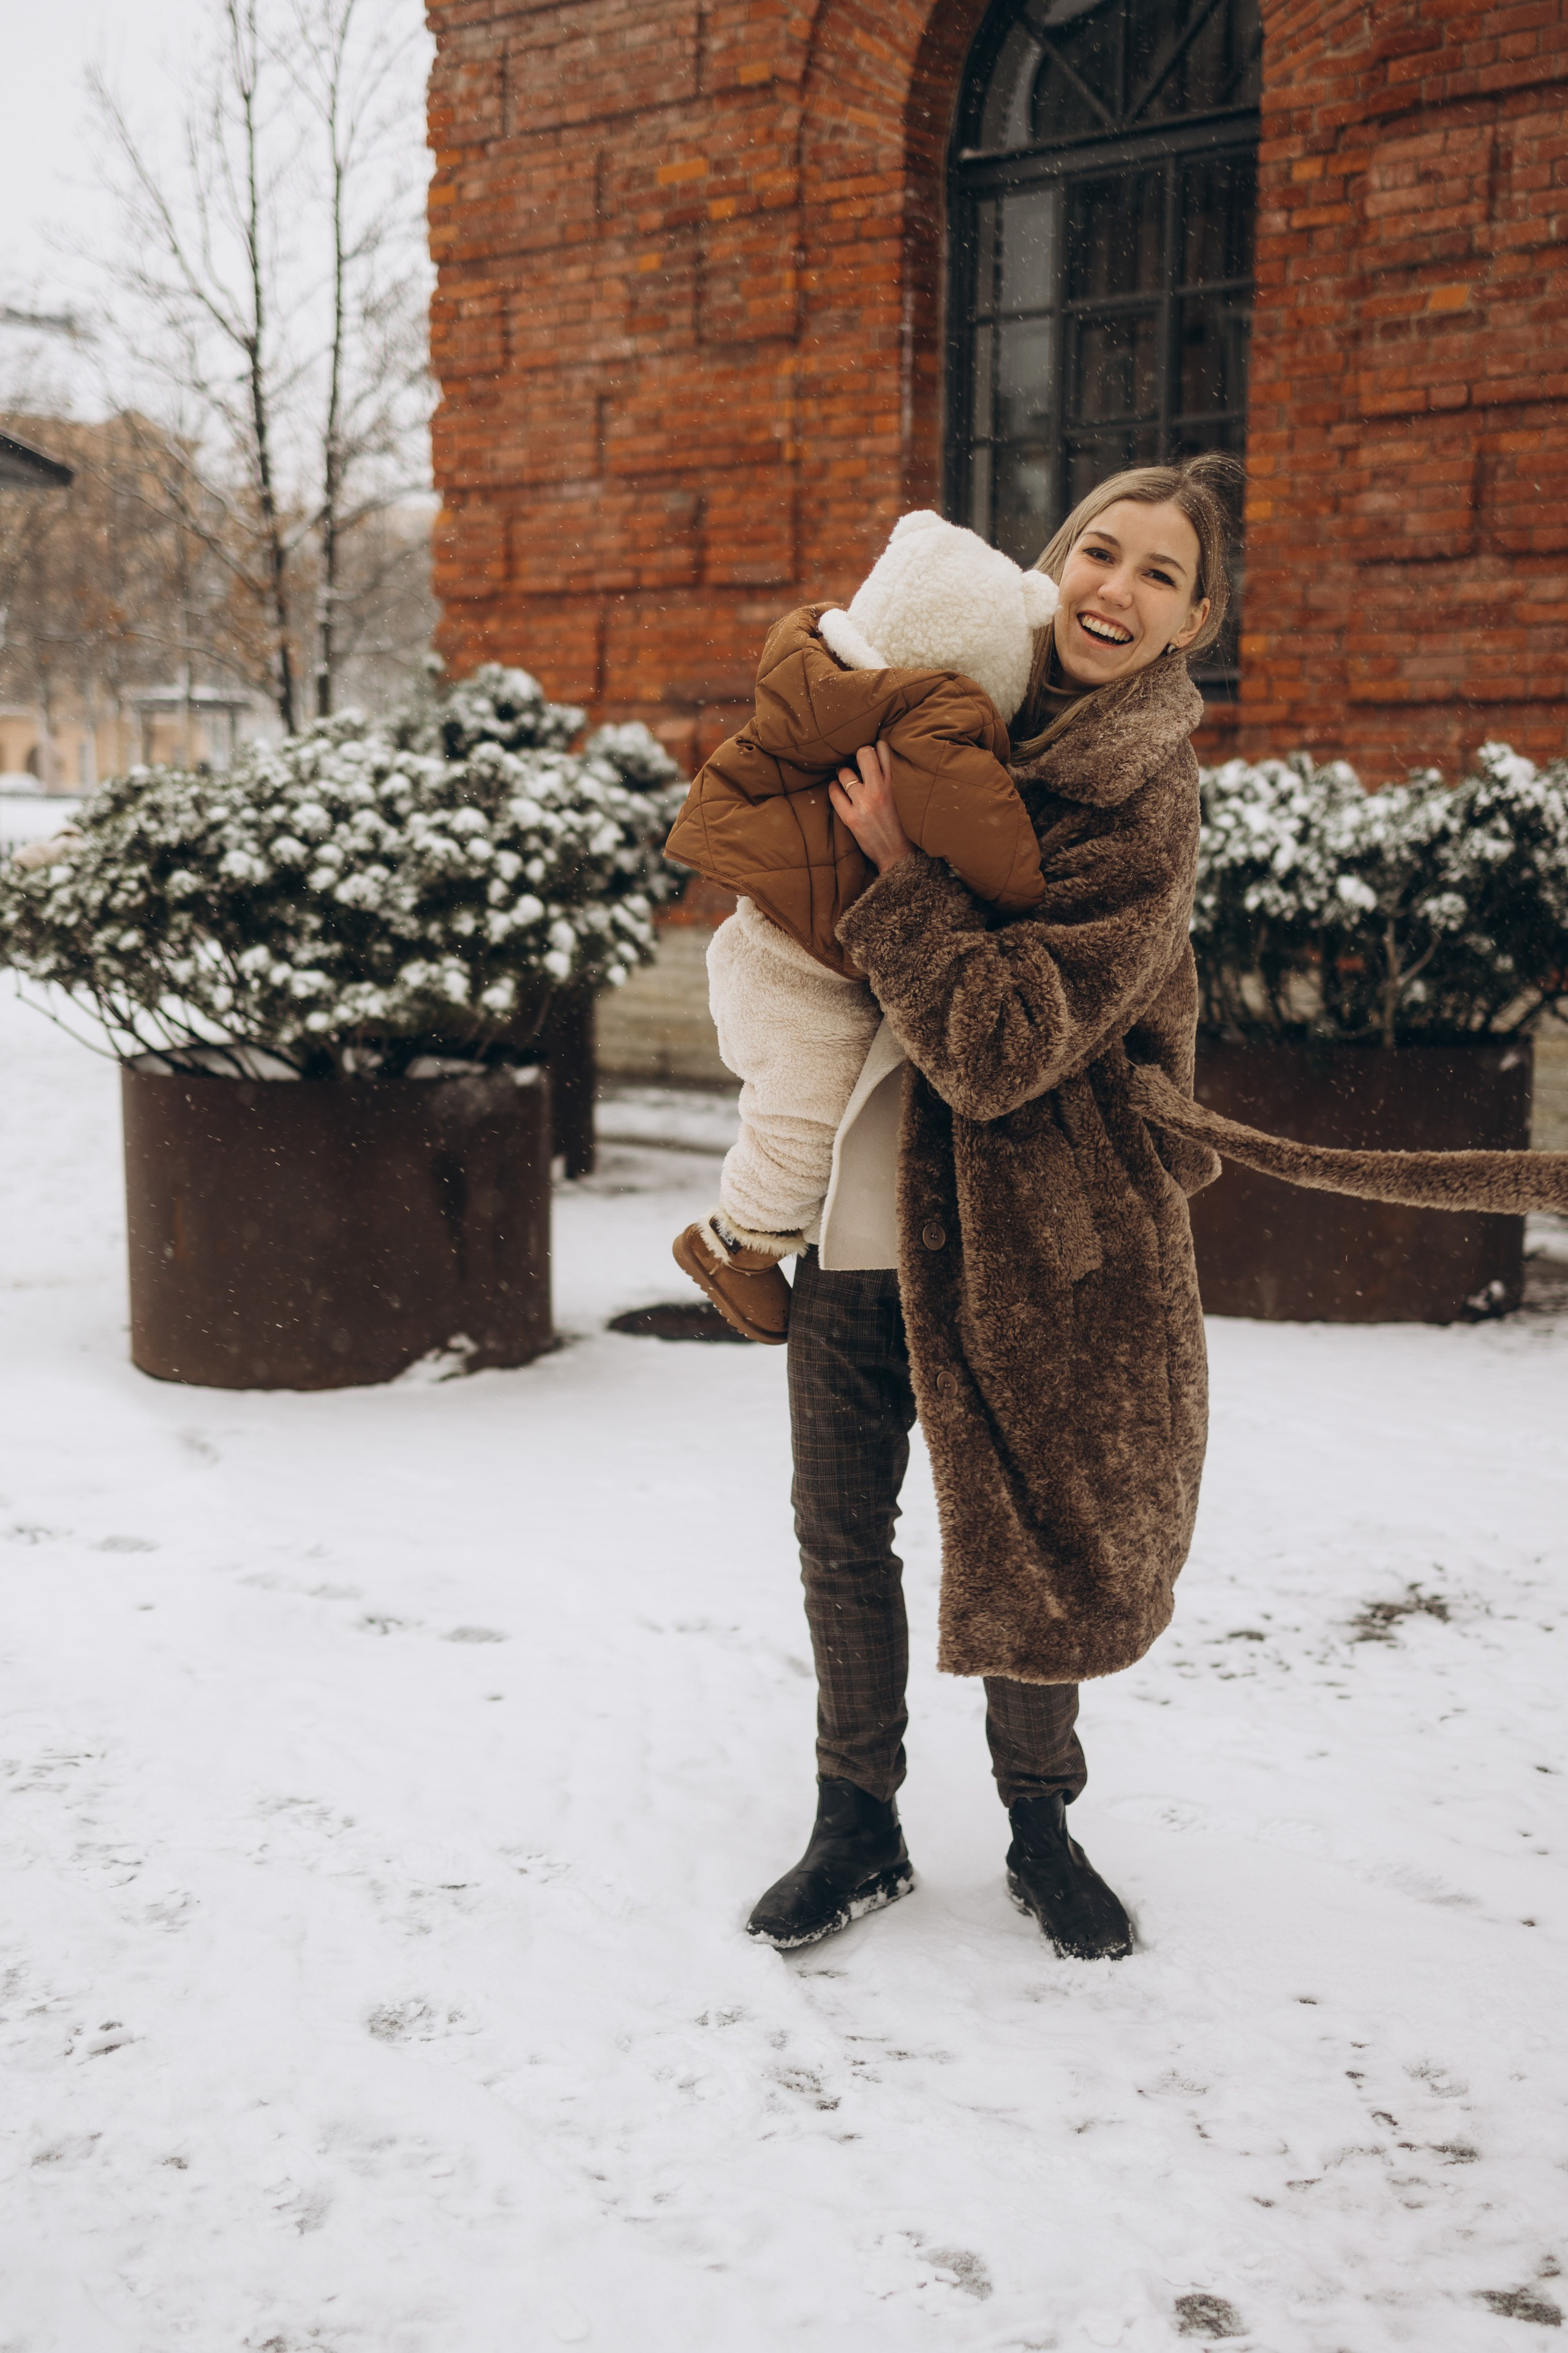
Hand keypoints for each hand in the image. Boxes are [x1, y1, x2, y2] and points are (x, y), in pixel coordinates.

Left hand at [828, 742, 913, 875]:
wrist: (899, 856)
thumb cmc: (905, 826)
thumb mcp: (907, 798)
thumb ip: (896, 779)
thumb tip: (881, 759)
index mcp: (898, 783)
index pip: (884, 749)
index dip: (876, 749)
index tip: (873, 756)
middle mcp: (880, 789)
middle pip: (864, 753)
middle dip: (859, 755)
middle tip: (859, 764)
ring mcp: (864, 803)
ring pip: (845, 772)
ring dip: (844, 774)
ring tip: (848, 780)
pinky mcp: (851, 818)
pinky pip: (834, 792)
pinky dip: (834, 789)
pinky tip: (838, 790)